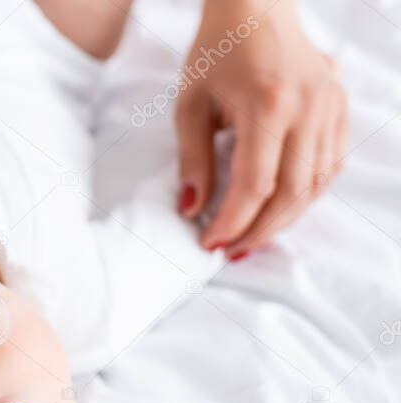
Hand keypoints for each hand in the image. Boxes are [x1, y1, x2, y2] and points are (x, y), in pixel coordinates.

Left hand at [175, 0, 347, 259]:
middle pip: (293, 193)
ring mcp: (331, 108)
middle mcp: (309, 108)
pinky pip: (329, 166)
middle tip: (231, 251)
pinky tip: (278, 208)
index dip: (234, 222)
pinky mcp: (340, 109)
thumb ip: (193, 161)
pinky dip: (305, 195)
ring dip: (284, 220)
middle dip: (260, 231)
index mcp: (269, 105)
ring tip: (250, 237)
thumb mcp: (190, 106)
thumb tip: (192, 210)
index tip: (211, 243)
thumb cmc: (217, 54)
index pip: (256, 184)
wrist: (256, 9)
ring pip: (316, 185)